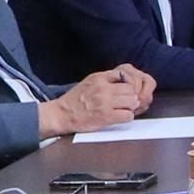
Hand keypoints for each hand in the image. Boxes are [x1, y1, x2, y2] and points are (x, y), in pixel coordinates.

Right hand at [39, 66, 156, 138]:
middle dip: (130, 97)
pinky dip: (126, 117)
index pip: (124, 76)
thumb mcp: (89, 82)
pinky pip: (128, 115)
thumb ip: (105, 79)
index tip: (125, 92)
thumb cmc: (74, 100)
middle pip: (130, 90)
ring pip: (132, 102)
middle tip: (126, 103)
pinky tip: (120, 117)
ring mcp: (105, 102)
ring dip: (130, 107)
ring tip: (124, 110)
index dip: (127, 85)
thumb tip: (123, 79)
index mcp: (99, 78)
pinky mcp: (106, 116)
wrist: (61, 114)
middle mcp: (103, 88)